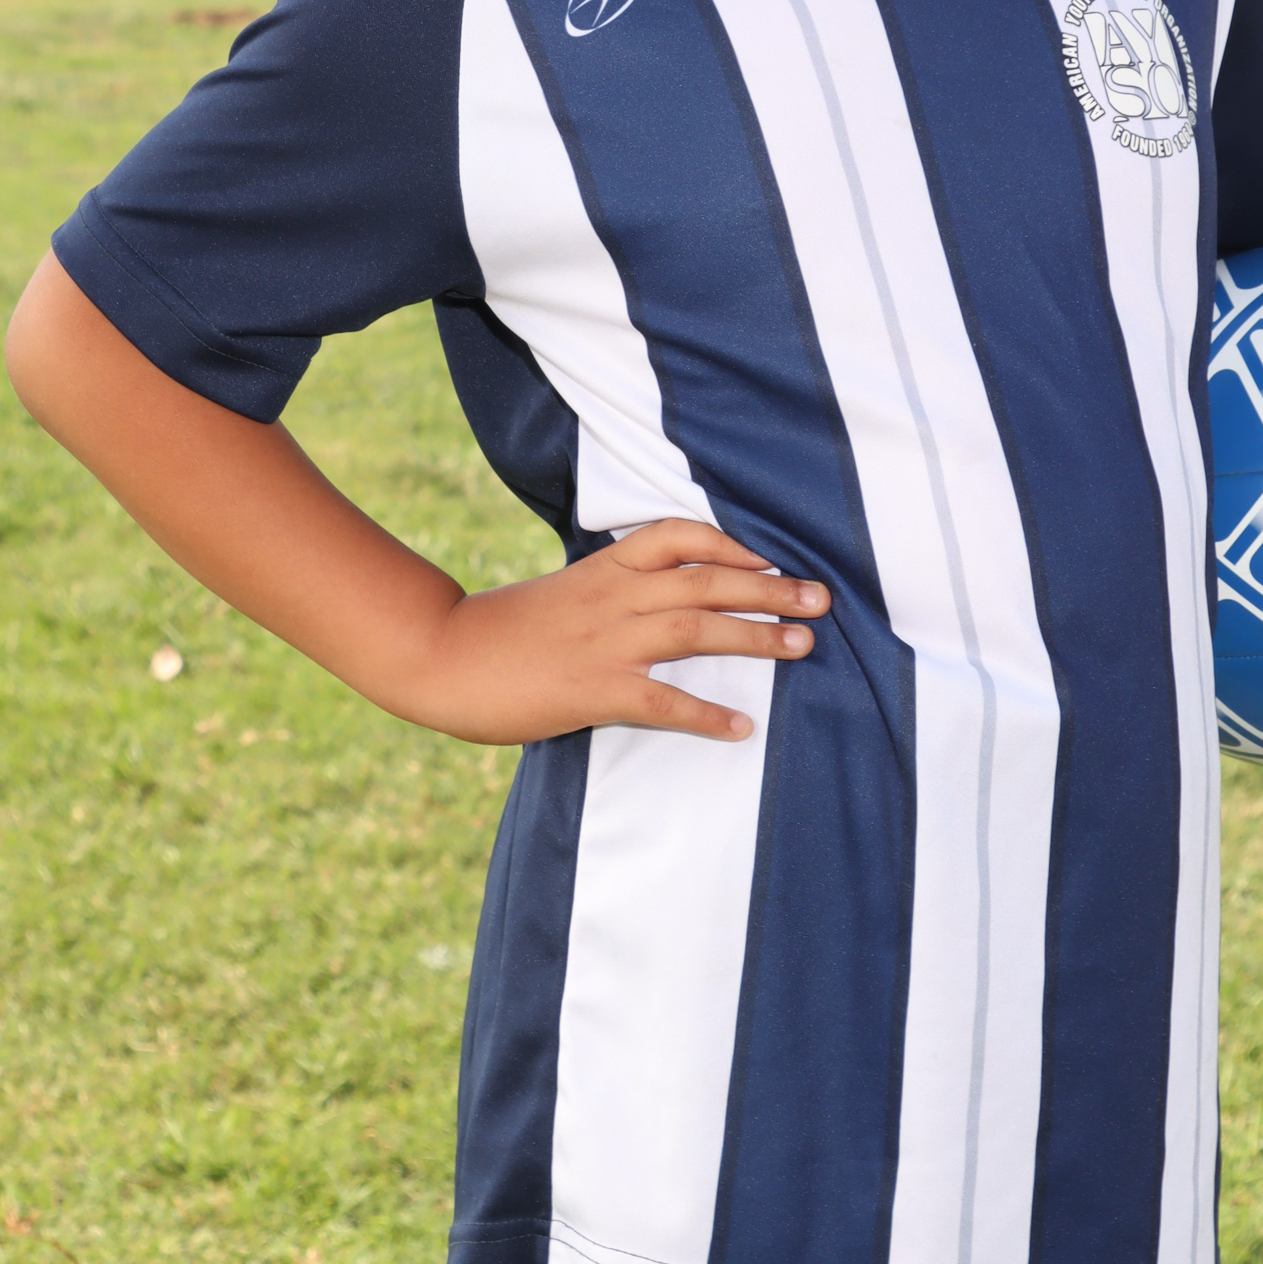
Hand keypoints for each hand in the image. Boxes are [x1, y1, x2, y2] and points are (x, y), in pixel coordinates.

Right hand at [420, 519, 826, 746]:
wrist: (442, 654)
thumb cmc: (504, 629)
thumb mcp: (564, 592)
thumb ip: (613, 590)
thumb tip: (661, 595)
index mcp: (605, 568)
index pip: (679, 535)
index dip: (733, 542)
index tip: (774, 554)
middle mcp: (614, 598)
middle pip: (706, 581)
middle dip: (769, 588)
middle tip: (821, 599)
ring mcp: (605, 643)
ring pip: (695, 630)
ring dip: (755, 637)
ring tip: (803, 646)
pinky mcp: (592, 690)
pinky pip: (661, 702)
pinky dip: (704, 715)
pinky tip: (740, 728)